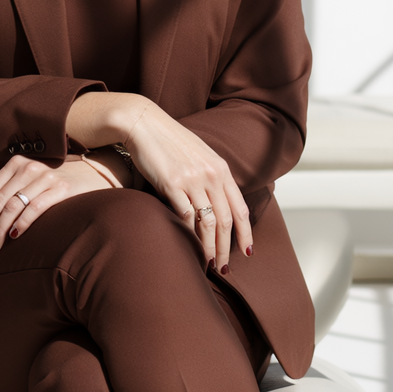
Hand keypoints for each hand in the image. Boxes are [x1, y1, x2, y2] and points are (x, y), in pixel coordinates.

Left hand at [0, 153, 122, 252]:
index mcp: (14, 165)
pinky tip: (14, 236)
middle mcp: (27, 168)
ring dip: (0, 230)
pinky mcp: (61, 189)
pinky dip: (21, 223)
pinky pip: (34, 208)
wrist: (91, 174)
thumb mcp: (28, 180)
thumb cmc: (54, 184)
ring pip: (12, 207)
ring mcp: (44, 177)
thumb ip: (8, 190)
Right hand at [66, 93, 251, 274]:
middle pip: (225, 220)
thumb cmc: (170, 142)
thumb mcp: (200, 156)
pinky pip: (185, 216)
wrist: (145, 124)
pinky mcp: (171, 184)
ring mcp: (192, 180)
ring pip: (207, 223)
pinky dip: (188, 235)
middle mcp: (211, 175)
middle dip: (226, 247)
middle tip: (224, 267)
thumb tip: (219, 204)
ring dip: (209, 247)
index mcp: (221, 169)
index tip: (247, 253)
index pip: (240, 208)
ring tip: (209, 263)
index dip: (245, 234)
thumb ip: (213, 177)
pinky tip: (188, 246)